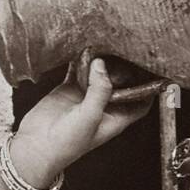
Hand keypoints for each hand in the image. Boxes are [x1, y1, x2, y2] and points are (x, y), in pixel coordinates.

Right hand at [9, 58, 156, 182]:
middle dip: (124, 67)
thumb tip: (102, 64)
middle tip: (124, 48)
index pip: (140, 103)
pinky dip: (80, 60)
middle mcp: (103, 106)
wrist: (36, 147)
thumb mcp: (90, 117)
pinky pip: (77, 70)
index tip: (154, 70)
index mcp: (116, 118)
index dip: (149, 89)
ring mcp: (86, 97)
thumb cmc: (67, 142)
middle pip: (121, 83)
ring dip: (101, 60)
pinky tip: (82, 47)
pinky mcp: (69, 90)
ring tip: (105, 42)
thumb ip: (99, 90)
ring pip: (99, 74)